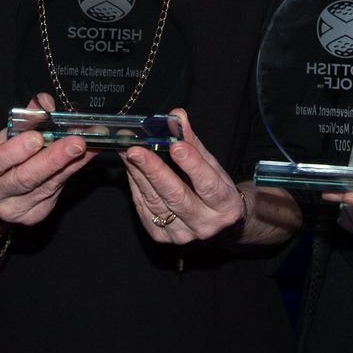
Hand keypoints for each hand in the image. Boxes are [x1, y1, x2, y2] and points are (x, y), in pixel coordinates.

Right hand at [0, 94, 96, 231]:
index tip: (37, 138)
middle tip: (76, 142)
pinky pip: (56, 191)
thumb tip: (45, 101)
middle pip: (24, 178)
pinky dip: (72, 171)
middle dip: (53, 159)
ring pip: (45, 186)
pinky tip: (85, 156)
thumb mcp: (1, 137)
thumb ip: (23, 120)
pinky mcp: (33, 215)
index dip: (15, 151)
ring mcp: (12, 209)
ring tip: (90, 144)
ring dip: (71, 163)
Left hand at [122, 109, 245, 242]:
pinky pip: (145, 209)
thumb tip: (177, 116)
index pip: (208, 185)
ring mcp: (182, 234)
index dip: (192, 165)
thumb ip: (194, 142)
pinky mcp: (162, 237)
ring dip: (138, 175)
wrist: (216, 225)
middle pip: (177, 197)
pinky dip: (136, 186)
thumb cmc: (215, 190)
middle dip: (154, 171)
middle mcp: (205, 224)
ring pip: (156, 202)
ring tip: (127, 152)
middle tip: (136, 150)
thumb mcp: (212, 166)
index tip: (176, 146)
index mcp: (225, 206)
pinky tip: (131, 169)